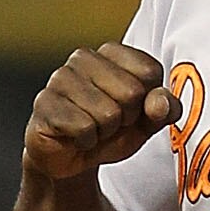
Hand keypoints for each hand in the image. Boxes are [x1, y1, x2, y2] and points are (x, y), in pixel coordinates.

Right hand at [23, 43, 174, 181]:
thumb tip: (160, 102)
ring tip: (92, 129)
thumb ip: (164, 109)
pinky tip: (76, 137)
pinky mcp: (45, 103)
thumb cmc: (109, 131)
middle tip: (108, 123)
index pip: (150, 72)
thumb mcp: (146, 123)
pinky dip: (86, 142)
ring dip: (104, 133)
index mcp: (111, 53)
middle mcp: (84, 57)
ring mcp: (60, 78)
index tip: (130, 110)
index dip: (147, 103)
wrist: (70, 157)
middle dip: (126, 120)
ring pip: (108, 114)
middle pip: (131, 93)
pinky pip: (84, 128)